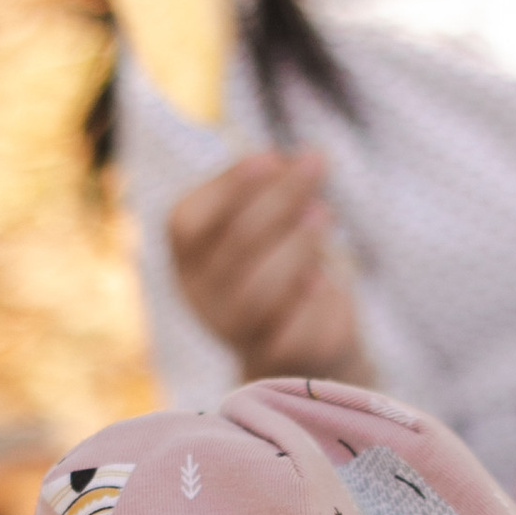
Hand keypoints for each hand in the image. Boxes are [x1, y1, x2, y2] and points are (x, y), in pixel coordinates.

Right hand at [167, 150, 367, 385]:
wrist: (307, 344)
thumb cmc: (284, 264)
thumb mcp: (270, 222)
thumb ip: (272, 191)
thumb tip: (293, 163)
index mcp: (188, 260)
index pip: (187, 224)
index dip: (228, 188)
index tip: (271, 157)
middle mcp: (202, 298)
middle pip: (234, 247)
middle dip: (279, 200)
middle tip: (316, 167)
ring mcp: (236, 332)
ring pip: (259, 291)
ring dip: (297, 245)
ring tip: (324, 212)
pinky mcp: (276, 357)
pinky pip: (296, 329)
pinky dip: (316, 299)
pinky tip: (327, 282)